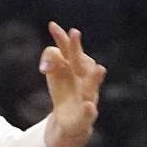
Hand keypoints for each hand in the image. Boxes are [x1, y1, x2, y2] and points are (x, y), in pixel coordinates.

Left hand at [41, 22, 106, 146]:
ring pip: (92, 87)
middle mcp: (84, 81)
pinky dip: (88, 110)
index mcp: (75, 69)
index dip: (62, 40)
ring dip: (95, 78)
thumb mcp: (56, 74)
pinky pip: (88, 113)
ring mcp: (87, 98)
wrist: (71, 121)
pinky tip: (88, 105)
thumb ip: (52, 61)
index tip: (52, 25)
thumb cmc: (65, 92)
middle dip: (77, 49)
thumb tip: (47, 63)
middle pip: (80, 63)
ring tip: (100, 68)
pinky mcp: (85, 117)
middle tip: (74, 32)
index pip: (69, 51)